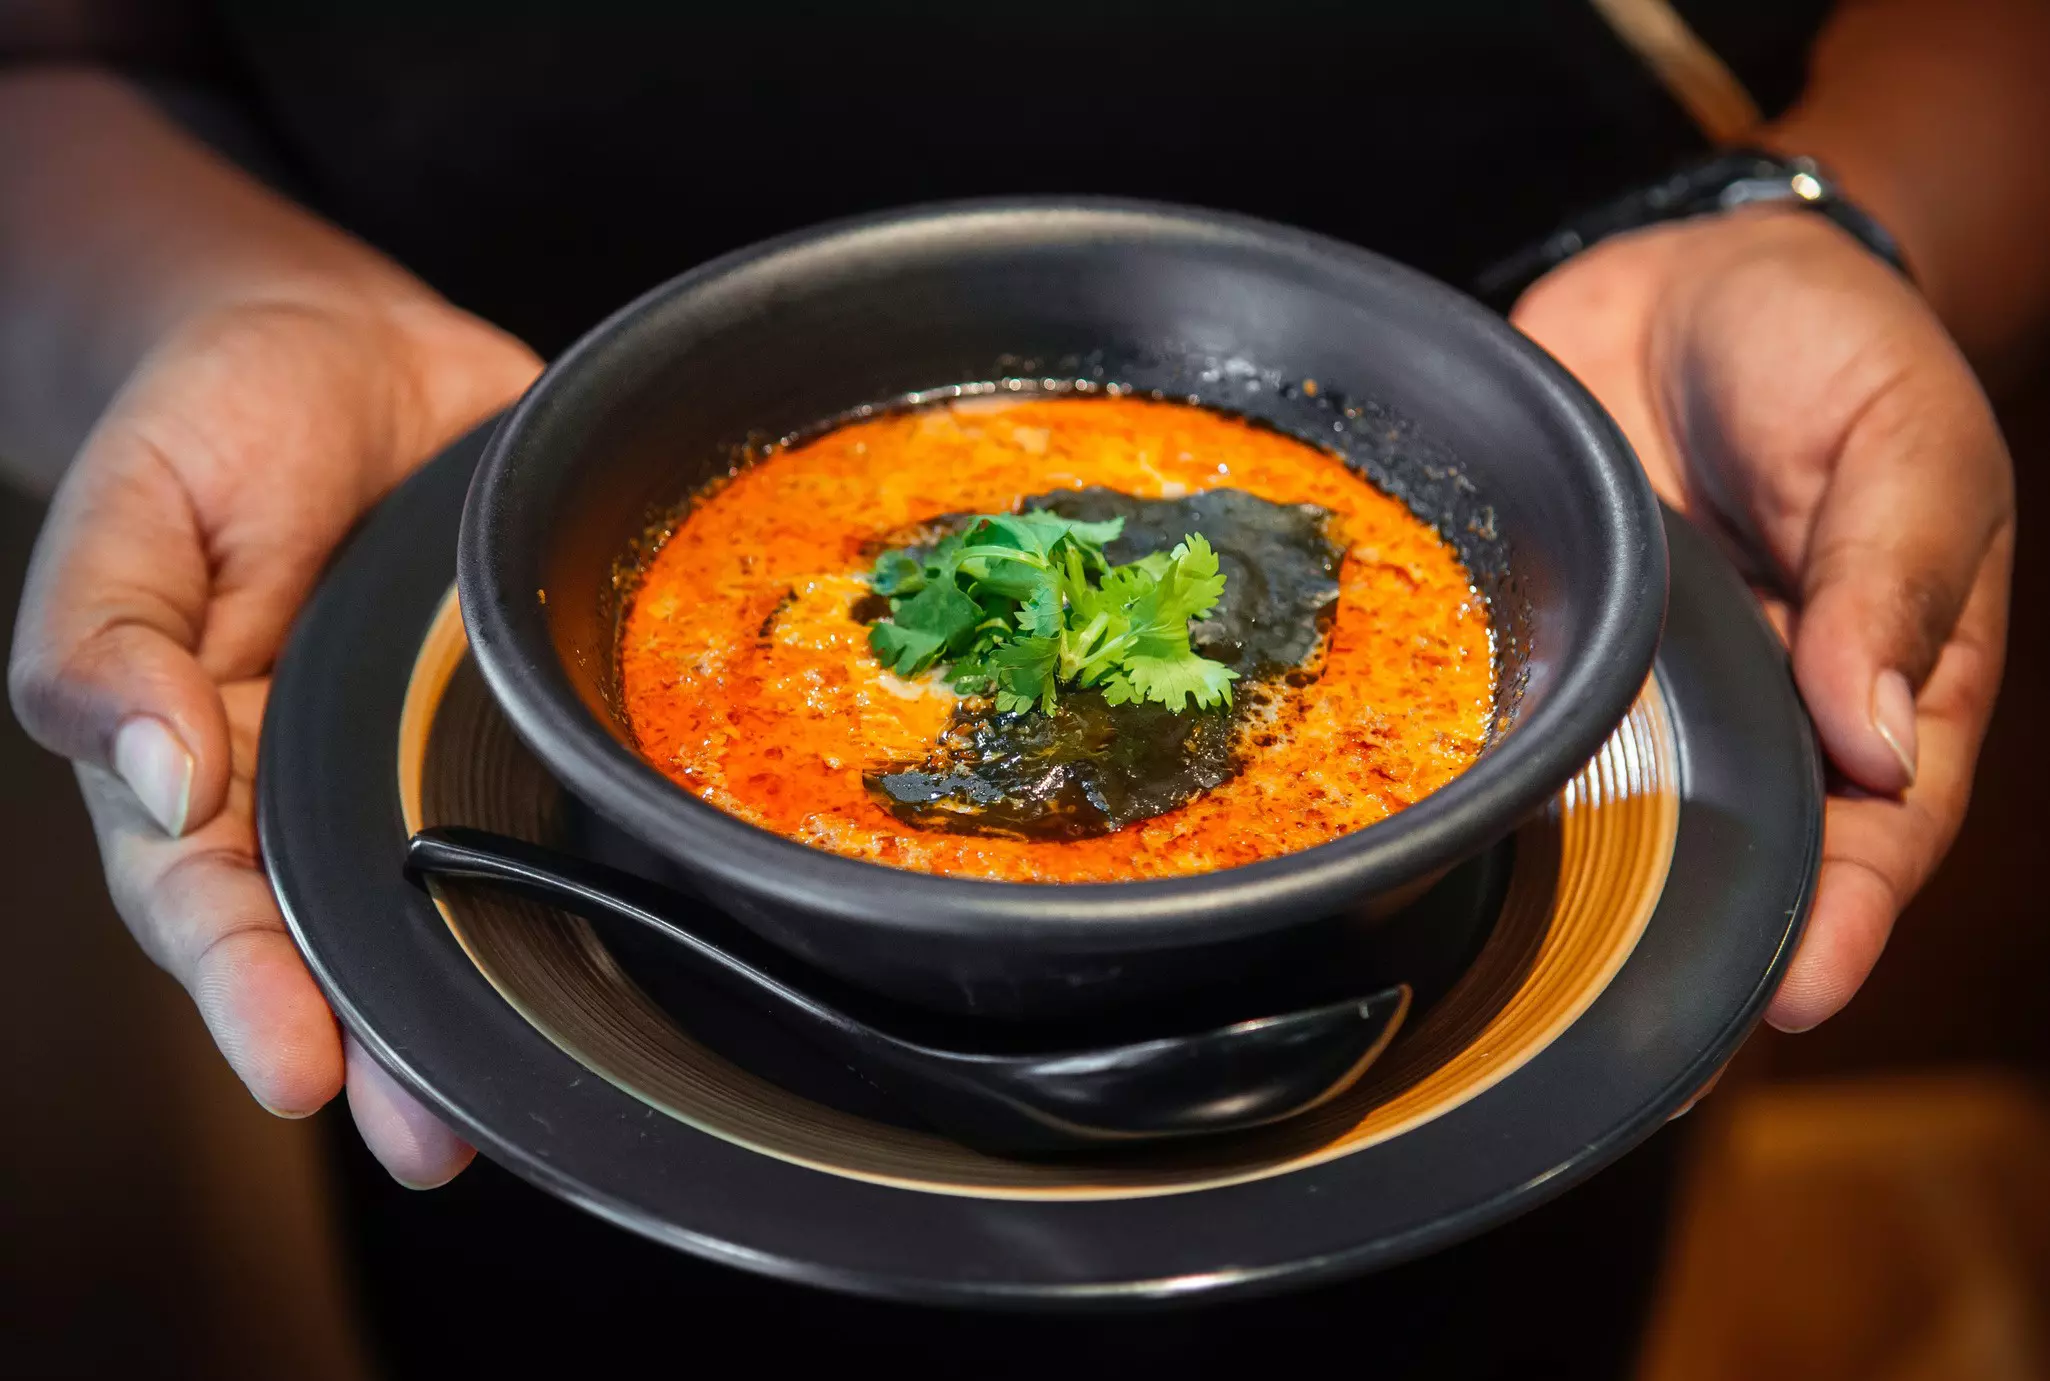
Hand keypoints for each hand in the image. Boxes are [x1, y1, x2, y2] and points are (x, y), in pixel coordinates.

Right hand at [10, 291, 540, 1183]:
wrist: (336, 339)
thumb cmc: (211, 426)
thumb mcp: (129, 508)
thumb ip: (108, 640)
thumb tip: (154, 767)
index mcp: (203, 759)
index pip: (208, 903)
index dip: (249, 992)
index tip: (300, 1070)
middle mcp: (315, 784)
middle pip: (337, 941)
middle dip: (384, 1048)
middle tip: (432, 1139)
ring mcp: (422, 755)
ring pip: (453, 899)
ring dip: (487, 999)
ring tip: (530, 1100)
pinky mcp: (516, 713)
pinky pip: (549, 795)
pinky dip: (584, 863)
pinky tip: (624, 924)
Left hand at [1514, 207, 2013, 1032]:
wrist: (1689, 277)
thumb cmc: (1831, 353)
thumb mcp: (1905, 440)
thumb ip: (1896, 577)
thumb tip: (1879, 737)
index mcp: (1878, 682)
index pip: (1874, 831)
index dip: (1842, 921)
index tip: (1790, 999)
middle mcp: (1758, 709)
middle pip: (1740, 860)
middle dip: (1694, 960)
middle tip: (1636, 1060)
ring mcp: (1642, 686)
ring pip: (1617, 820)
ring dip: (1576, 906)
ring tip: (1522, 1009)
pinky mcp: (1547, 645)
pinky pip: (1518, 729)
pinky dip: (1485, 788)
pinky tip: (1438, 848)